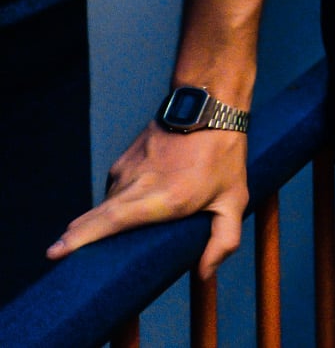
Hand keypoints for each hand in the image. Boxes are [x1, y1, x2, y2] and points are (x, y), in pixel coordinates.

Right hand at [48, 123, 249, 277]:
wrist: (208, 105)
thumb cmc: (224, 154)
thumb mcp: (234, 199)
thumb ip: (223, 239)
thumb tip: (205, 273)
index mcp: (161, 200)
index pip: (110, 222)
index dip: (81, 238)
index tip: (56, 251)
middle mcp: (136, 186)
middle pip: (95, 216)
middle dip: (74, 237)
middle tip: (58, 253)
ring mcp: (126, 170)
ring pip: (106, 203)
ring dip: (101, 220)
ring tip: (100, 234)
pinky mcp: (123, 160)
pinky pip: (114, 188)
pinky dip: (115, 201)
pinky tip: (124, 208)